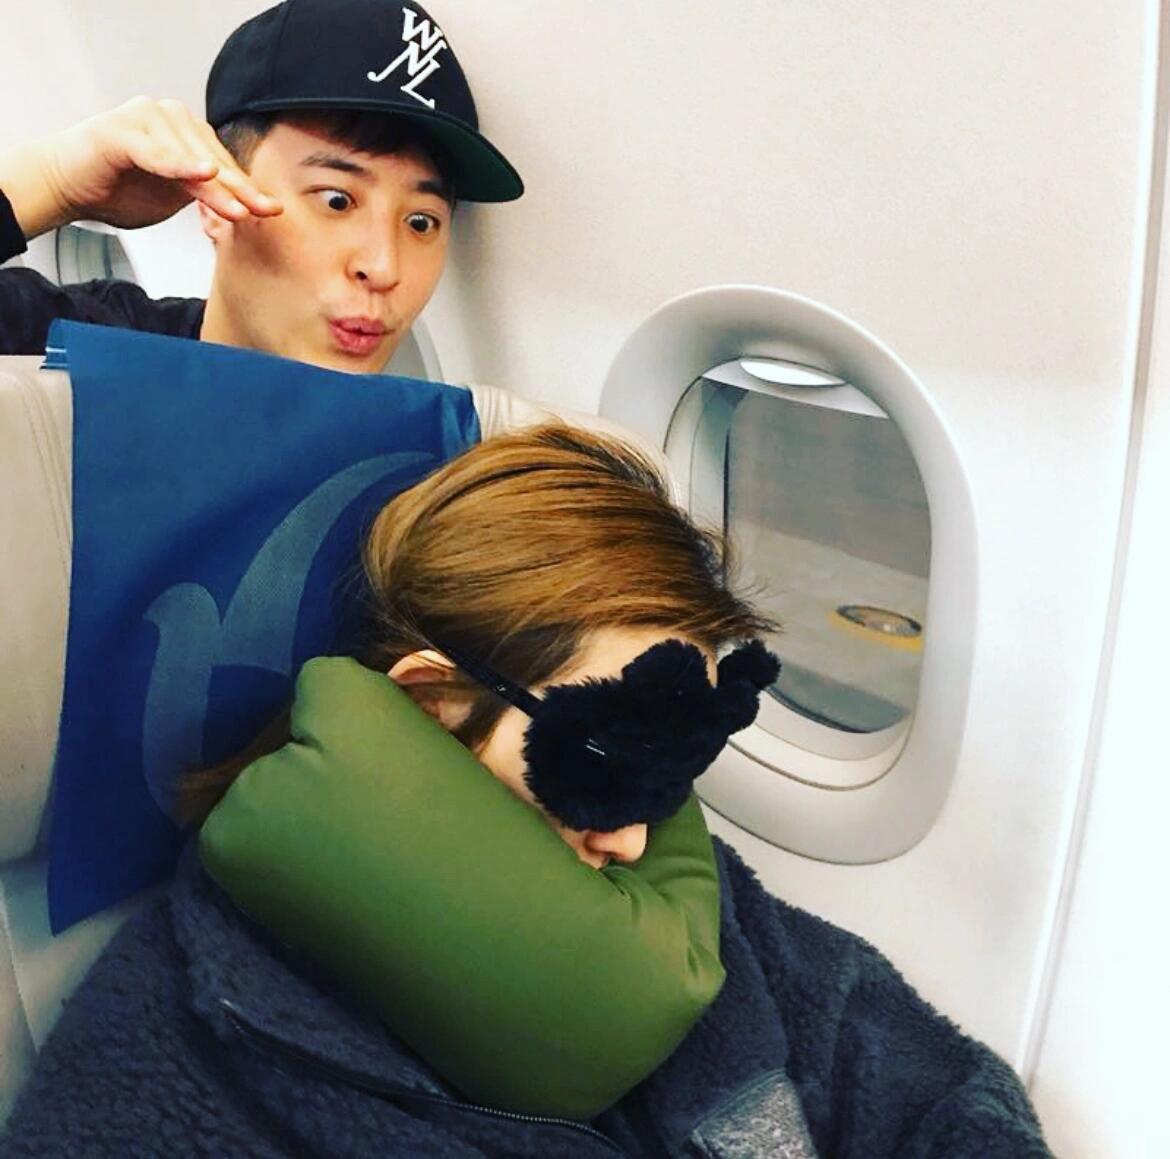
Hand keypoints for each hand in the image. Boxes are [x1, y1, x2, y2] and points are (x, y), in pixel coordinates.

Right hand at [3, 97, 281, 237]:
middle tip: (264, 211)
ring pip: (188, 160)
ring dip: (214, 186)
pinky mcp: (120, 131)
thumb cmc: (119, 189)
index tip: (272, 210)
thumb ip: (205, 196)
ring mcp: (144, 118)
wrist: (68, 186)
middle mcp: (169, 117)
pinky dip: (177, 165)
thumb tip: (245, 208)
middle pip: (211, 161)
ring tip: (239, 209)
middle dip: (238, 190)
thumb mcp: (173, 198)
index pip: (222, 165)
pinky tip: (202, 173)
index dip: (246, 189)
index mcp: (185, 132)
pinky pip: (155, 153)